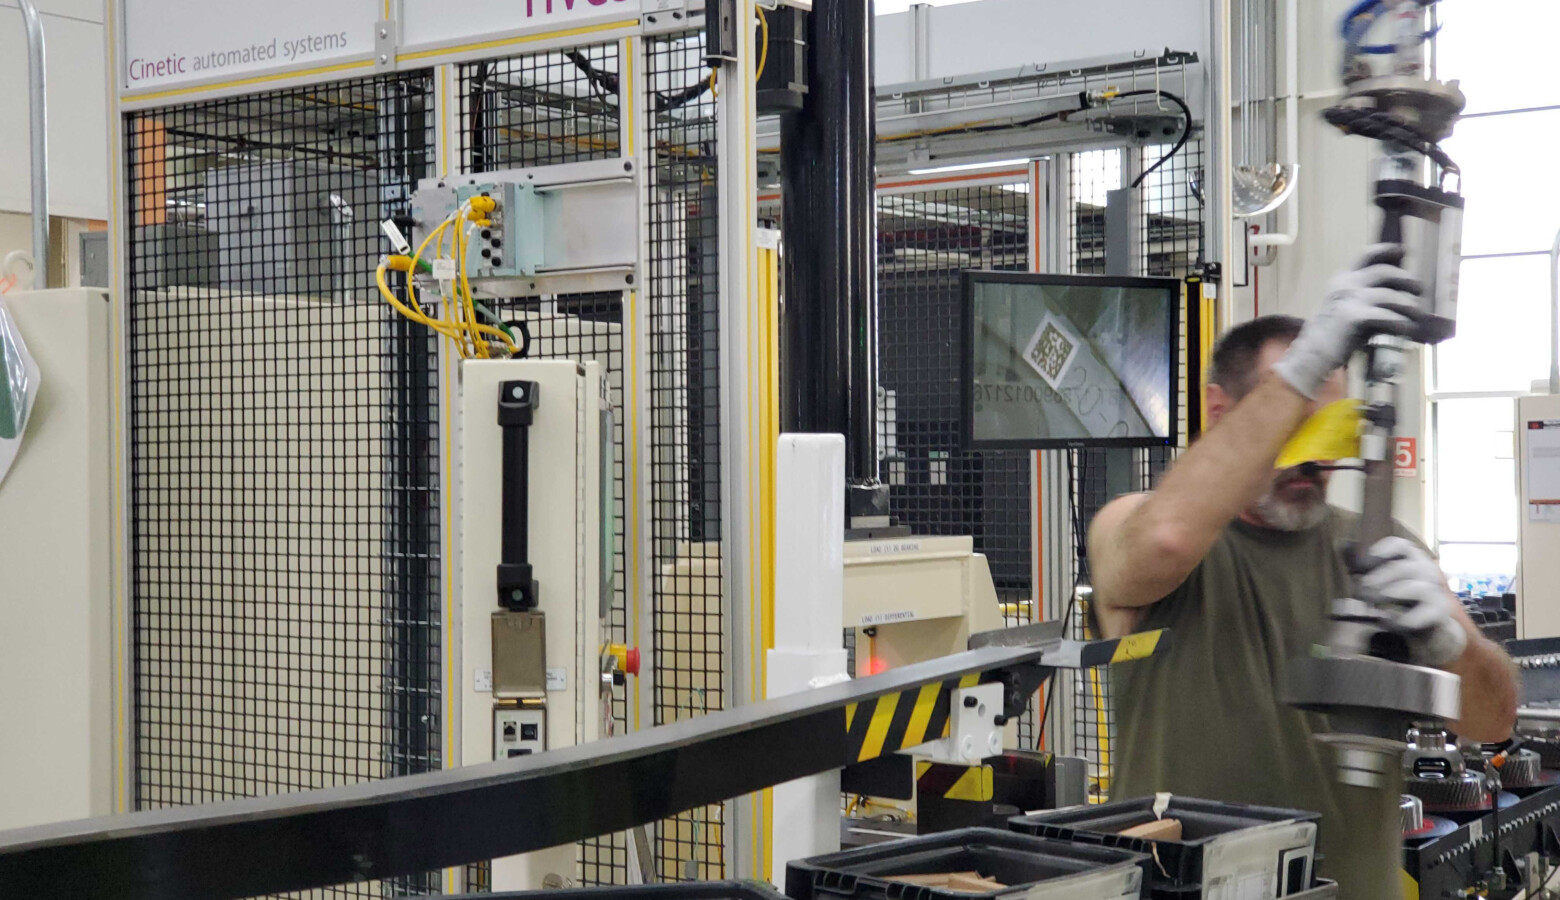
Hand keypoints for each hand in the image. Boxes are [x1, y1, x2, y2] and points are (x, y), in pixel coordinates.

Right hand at [1272, 244, 1425, 397]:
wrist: (1312, 355)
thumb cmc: (1332, 335)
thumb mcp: (1346, 307)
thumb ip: (1365, 297)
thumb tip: (1398, 294)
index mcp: (1342, 279)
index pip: (1366, 255)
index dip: (1387, 250)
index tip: (1404, 251)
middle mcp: (1345, 284)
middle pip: (1384, 272)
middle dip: (1406, 279)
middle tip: (1419, 289)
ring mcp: (1349, 299)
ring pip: (1390, 295)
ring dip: (1408, 306)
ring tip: (1417, 315)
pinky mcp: (1354, 316)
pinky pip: (1387, 316)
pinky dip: (1401, 323)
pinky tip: (1407, 329)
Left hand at [1359, 536, 1467, 667]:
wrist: (1427, 627)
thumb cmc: (1400, 598)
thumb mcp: (1379, 580)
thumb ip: (1361, 565)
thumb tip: (1342, 544)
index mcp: (1412, 559)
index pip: (1401, 545)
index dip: (1384, 549)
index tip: (1367, 559)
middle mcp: (1427, 571)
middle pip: (1405, 567)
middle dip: (1381, 576)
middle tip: (1362, 588)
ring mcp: (1436, 591)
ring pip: (1418, 587)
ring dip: (1393, 594)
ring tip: (1374, 603)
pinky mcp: (1440, 611)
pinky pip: (1425, 613)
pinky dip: (1406, 618)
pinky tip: (1390, 622)